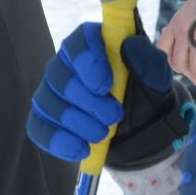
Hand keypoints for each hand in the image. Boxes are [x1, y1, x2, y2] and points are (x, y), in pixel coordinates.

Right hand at [28, 25, 182, 168]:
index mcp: (92, 45)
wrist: (140, 129)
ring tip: (103, 134)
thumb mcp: (156, 81)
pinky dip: (59, 142)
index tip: (105, 86)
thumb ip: (147, 63)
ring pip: (48, 104)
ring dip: (78, 124)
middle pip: (60, 77)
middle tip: (115, 116)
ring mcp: (52, 92)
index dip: (87, 63)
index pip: (78, 44)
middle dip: (87, 102)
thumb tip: (129, 46)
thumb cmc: (144, 96)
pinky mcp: (45, 118)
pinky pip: (39, 128)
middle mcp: (66, 64)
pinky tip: (82, 149)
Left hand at [156, 0, 195, 87]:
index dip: (171, 63)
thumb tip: (166, 32)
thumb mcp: (189, 10)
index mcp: (174, 24)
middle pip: (179, 63)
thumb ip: (180, 24)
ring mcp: (194, 38)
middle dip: (191, 75)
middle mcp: (181, 31)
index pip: (163, 50)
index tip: (183, 69)